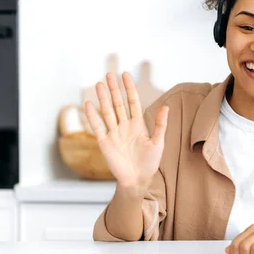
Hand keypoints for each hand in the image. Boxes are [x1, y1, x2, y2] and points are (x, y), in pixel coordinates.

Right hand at [84, 72, 168, 196]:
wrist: (138, 180)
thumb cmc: (150, 162)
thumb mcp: (158, 142)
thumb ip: (160, 124)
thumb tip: (165, 106)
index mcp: (138, 124)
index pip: (132, 102)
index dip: (129, 88)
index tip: (125, 75)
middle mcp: (124, 126)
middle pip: (118, 103)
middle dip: (114, 89)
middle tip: (109, 74)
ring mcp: (114, 133)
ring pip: (107, 112)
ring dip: (103, 98)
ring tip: (99, 84)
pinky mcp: (105, 143)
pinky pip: (97, 127)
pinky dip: (92, 116)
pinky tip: (88, 104)